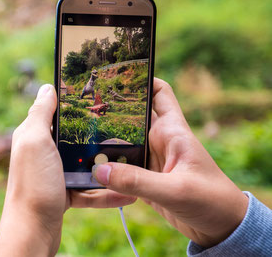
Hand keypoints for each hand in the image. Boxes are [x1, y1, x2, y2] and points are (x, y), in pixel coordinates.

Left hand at [0, 84, 134, 255]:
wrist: (32, 232)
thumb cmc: (33, 184)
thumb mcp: (35, 142)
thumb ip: (40, 114)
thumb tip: (47, 87)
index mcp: (33, 135)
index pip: (54, 110)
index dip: (73, 101)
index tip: (98, 95)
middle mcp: (42, 153)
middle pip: (74, 136)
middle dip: (97, 134)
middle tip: (123, 127)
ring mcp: (54, 174)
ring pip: (85, 164)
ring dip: (107, 166)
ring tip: (133, 161)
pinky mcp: (64, 194)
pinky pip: (89, 190)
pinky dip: (106, 193)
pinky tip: (128, 194)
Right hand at [93, 78, 248, 247]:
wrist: (221, 227)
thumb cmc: (211, 201)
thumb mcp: (175, 190)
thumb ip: (137, 181)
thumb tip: (99, 171)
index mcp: (172, 131)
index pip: (159, 93)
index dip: (142, 79)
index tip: (116, 73)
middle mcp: (159, 140)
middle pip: (131, 116)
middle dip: (110, 110)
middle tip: (84, 106)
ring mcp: (150, 159)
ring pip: (122, 142)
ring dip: (104, 141)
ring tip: (78, 137)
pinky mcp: (144, 178)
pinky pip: (120, 167)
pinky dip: (106, 167)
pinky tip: (89, 168)